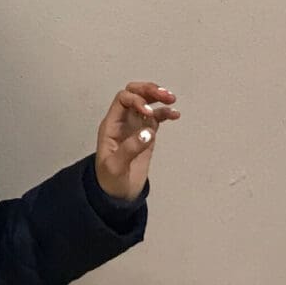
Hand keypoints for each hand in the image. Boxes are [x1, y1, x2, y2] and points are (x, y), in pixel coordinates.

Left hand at [95, 83, 178, 199]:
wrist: (116, 194)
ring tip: (172, 99)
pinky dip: (165, 113)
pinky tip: (175, 114)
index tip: (148, 112)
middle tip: (165, 95)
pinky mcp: (146, 135)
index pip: (122, 100)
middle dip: (148, 90)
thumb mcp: (116, 166)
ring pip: (146, 103)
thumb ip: (130, 148)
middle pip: (134, 94)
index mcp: (112, 124)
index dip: (136, 100)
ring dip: (158, 98)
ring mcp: (135, 127)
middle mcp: (123, 121)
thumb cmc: (110, 179)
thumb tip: (148, 132)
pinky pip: (156, 118)